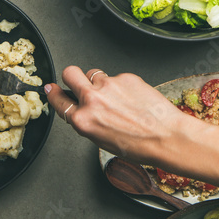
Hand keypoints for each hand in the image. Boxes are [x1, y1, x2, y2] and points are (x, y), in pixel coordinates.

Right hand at [45, 67, 182, 161]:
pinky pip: (116, 77)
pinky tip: (131, 98)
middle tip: (76, 81)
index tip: (51, 89)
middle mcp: (93, 100)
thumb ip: (87, 121)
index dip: (54, 94)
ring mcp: (109, 85)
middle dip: (70, 76)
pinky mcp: (126, 77)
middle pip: (69, 72)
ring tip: (114, 97)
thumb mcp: (102, 140)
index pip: (59, 100)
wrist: (166, 136)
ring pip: (94, 73)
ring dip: (99, 82)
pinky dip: (121, 85)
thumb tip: (80, 110)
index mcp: (83, 120)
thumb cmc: (138, 145)